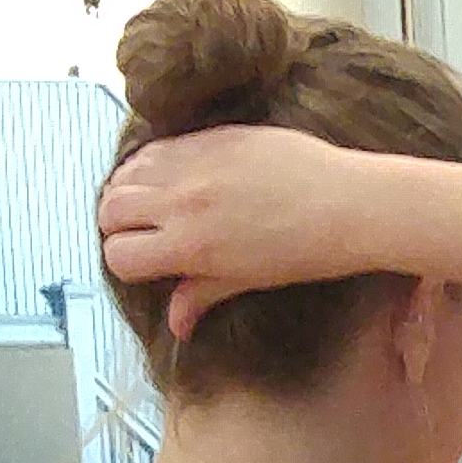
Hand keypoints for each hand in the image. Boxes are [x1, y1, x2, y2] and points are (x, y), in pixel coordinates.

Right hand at [98, 125, 403, 343]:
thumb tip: (177, 325)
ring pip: (125, 173)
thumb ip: (203, 294)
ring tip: (150, 200)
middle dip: (118, 225)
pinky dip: (150, 161)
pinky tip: (170, 173)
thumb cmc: (310, 249)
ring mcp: (193, 164)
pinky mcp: (210, 137)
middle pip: (110, 211)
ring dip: (128, 188)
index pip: (119, 256)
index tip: (144, 262)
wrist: (352, 203)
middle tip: (141, 230)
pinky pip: (157, 146)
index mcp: (190, 246)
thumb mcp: (250, 279)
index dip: (126, 262)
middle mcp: (181, 203)